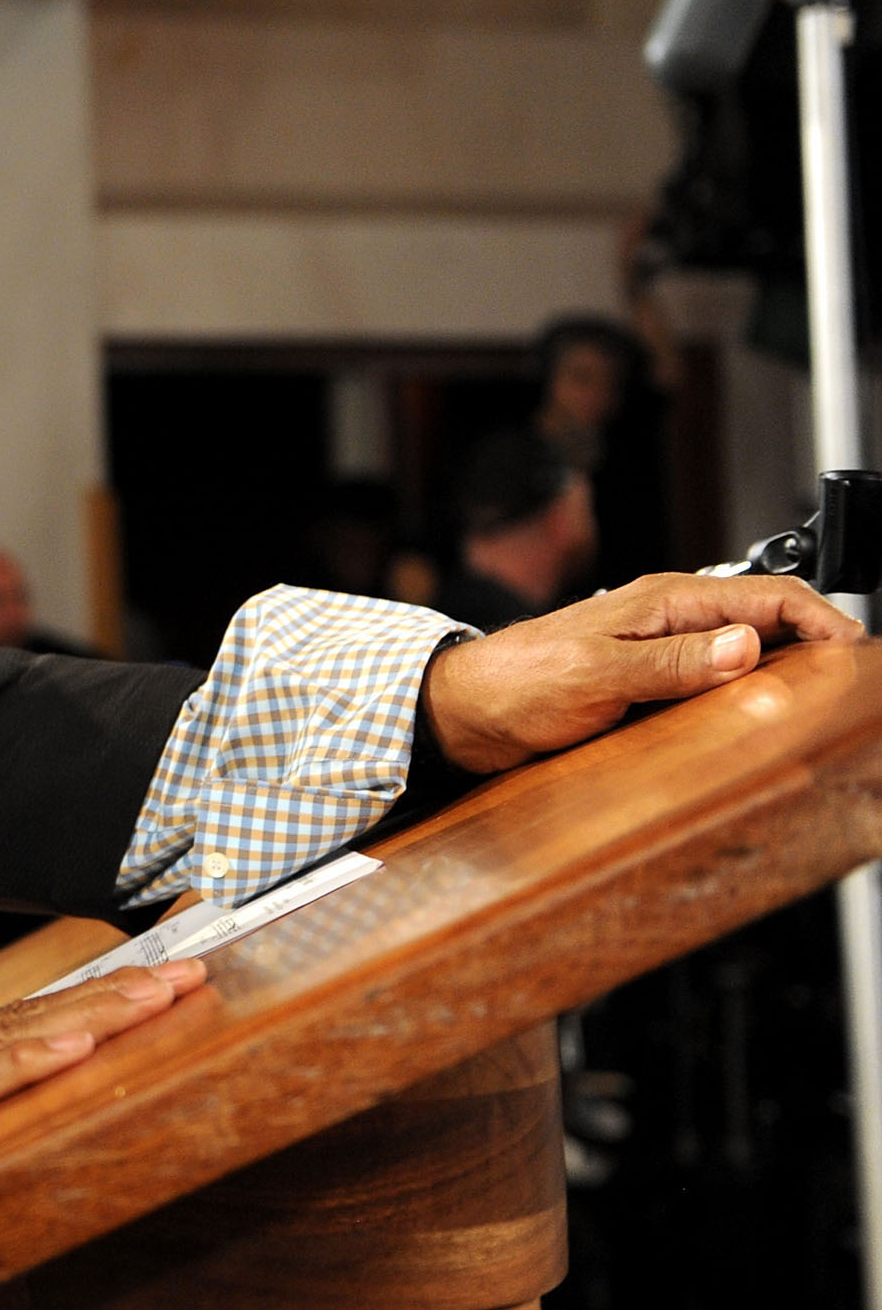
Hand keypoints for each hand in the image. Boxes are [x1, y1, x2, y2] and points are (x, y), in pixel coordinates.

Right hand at [0, 962, 205, 1199]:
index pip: (15, 1016)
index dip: (81, 998)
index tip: (146, 979)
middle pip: (38, 1016)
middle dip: (118, 997)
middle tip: (193, 972)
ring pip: (21, 1038)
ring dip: (94, 1018)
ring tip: (160, 999)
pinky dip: (27, 1062)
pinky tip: (74, 1047)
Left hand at [423, 573, 861, 774]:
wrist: (466, 708)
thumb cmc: (518, 681)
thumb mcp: (598, 673)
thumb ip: (671, 662)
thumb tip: (747, 646)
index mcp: (666, 600)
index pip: (768, 596)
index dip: (823, 619)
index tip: (855, 651)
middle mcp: (670, 618)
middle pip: (767, 619)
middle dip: (816, 640)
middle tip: (850, 681)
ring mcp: (661, 648)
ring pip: (744, 648)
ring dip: (785, 666)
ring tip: (821, 695)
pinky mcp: (649, 679)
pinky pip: (714, 677)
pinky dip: (746, 689)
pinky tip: (759, 713)